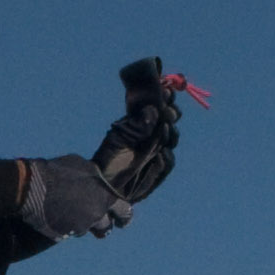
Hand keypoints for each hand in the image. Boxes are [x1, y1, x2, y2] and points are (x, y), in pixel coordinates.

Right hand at [18, 154, 133, 241]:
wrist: (31, 186)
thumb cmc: (58, 171)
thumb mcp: (83, 166)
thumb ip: (95, 177)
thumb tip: (98, 181)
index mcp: (105, 197)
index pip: (124, 211)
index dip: (124, 216)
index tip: (122, 221)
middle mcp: (96, 215)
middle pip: (105, 228)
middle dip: (103, 228)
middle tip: (100, 228)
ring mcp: (79, 227)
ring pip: (83, 230)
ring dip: (79, 225)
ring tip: (66, 212)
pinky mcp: (62, 235)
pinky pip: (66, 234)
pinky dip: (62, 227)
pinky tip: (53, 216)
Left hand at [96, 56, 181, 200]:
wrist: (102, 184)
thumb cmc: (109, 157)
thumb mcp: (121, 135)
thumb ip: (137, 122)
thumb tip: (152, 108)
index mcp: (144, 123)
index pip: (160, 107)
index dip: (166, 99)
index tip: (167, 91)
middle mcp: (153, 135)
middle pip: (170, 120)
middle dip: (171, 114)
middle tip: (166, 110)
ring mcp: (158, 152)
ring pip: (172, 139)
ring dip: (170, 133)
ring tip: (164, 127)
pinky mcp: (159, 171)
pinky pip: (169, 163)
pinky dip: (166, 157)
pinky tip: (161, 154)